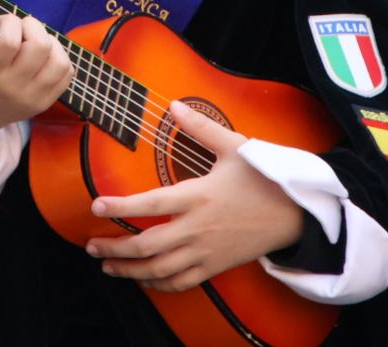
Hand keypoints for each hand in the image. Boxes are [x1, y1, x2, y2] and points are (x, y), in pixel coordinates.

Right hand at [0, 0, 73, 151]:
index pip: (10, 41)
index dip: (10, 22)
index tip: (1, 21)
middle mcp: (12, 87)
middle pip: (41, 47)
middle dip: (33, 26)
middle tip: (20, 28)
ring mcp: (31, 98)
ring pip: (59, 61)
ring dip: (50, 42)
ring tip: (34, 40)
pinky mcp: (44, 104)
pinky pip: (66, 75)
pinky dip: (59, 58)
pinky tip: (43, 55)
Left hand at [84, 101, 305, 291]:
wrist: (296, 214)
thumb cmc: (266, 178)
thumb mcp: (236, 146)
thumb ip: (201, 127)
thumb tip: (173, 104)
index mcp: (199, 195)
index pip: (151, 204)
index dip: (120, 207)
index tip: (96, 206)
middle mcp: (198, 227)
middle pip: (146, 245)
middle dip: (113, 247)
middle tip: (91, 244)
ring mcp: (206, 251)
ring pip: (158, 269)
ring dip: (128, 270)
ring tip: (107, 264)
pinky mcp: (215, 266)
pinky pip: (180, 282)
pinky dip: (157, 283)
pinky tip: (142, 278)